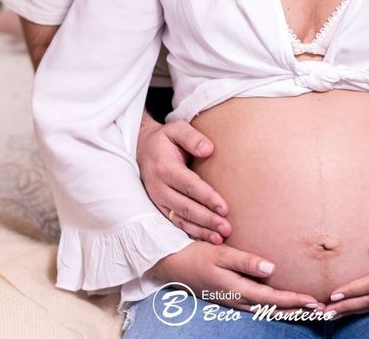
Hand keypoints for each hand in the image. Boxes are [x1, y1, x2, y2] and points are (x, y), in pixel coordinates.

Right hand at [137, 115, 231, 242]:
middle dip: (207, 220)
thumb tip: (209, 149)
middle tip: (226, 229)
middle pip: (186, 207)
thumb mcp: (176, 129)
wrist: (142, 148)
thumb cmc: (166, 139)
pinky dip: (190, 233)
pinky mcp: (159, 207)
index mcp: (165, 168)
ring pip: (180, 220)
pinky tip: (206, 239)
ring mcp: (158, 200)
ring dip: (200, 231)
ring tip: (220, 238)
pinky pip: (175, 224)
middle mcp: (159, 187)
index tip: (225, 208)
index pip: (189, 186)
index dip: (207, 198)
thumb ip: (192, 137)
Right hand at [152, 241, 323, 309]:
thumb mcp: (220, 254)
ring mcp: (233, 301)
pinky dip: (274, 307)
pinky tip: (283, 305)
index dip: (294, 300)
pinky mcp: (231, 297)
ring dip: (289, 310)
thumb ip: (246, 261)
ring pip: (267, 310)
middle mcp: (238, 299)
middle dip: (298, 310)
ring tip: (309, 309)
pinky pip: (258, 307)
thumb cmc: (196, 255)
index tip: (314, 301)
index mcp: (237, 289)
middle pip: (273, 309)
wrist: (173, 265)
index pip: (272, 298)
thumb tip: (272, 269)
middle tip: (322, 310)